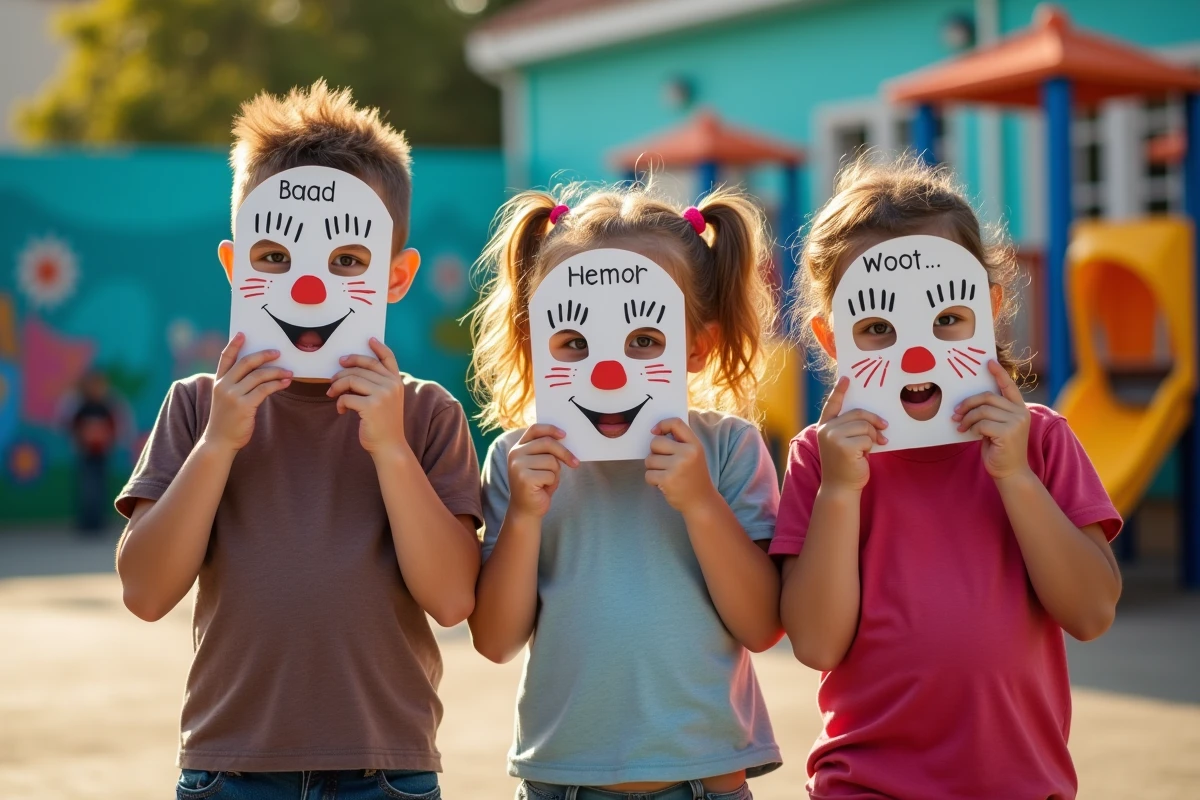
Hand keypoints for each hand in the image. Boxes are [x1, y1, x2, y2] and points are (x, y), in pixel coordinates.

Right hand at [203, 333, 291, 452]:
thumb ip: (236, 386)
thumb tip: (260, 373)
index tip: (242, 333)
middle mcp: (224, 386)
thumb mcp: (226, 400)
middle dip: (264, 355)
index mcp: (218, 382)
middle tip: (278, 353)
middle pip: (246, 363)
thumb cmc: (227, 420)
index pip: (225, 358)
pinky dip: (277, 384)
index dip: (234, 345)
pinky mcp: (244, 406)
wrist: (219, 442)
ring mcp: (233, 396)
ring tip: (289, 372)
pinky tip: (286, 383)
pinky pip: (264, 389)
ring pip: (258, 376)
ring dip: (276, 372)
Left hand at [328, 338, 407, 457]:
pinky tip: (340, 410)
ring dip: (337, 385)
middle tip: (333, 378)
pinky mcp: (371, 406)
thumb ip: (377, 384)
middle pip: (363, 367)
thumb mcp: (387, 400)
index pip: (388, 358)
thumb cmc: (383, 423)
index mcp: (396, 382)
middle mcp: (391, 385)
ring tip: (331, 393)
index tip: (369, 340)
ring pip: (352, 379)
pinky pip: (346, 396)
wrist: (389, 446)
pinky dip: (339, 402)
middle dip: (343, 370)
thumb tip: (350, 371)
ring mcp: (382, 395)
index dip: (378, 347)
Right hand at [507, 424, 577, 520]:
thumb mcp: (541, 464)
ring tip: (547, 481)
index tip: (565, 435)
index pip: (535, 429)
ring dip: (555, 473)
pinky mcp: (524, 478)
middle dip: (564, 453)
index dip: (551, 429)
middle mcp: (515, 454)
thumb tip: (565, 439)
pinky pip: (550, 474)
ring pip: (551, 460)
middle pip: (547, 443)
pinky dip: (552, 483)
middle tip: (575, 462)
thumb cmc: (537, 485)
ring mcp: (518, 465)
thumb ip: (547, 451)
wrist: (526, 510)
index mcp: (518, 447)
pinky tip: (543, 489)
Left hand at [645, 418, 717, 511]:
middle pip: (655, 442)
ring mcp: (677, 467)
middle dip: (654, 452)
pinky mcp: (667, 480)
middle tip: (664, 463)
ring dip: (653, 468)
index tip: (655, 432)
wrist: (701, 502)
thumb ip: (679, 442)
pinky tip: (663, 484)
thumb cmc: (693, 476)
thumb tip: (654, 431)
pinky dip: (652, 480)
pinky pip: (648, 474)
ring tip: (666, 474)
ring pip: (649, 459)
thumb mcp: (694, 454)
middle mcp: (687, 453)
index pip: (675, 423)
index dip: (662, 425)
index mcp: (694, 444)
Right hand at [816, 376, 887, 492]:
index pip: (832, 404)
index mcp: (824, 426)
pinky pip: (867, 438)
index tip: (847, 378)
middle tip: (884, 428)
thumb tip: (874, 418)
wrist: (840, 487)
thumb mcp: (845, 442)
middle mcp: (826, 429)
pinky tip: (867, 454)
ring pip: (864, 426)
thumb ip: (851, 428)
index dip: (839, 390)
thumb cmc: (846, 464)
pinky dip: (872, 446)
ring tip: (873, 446)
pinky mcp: (843, 446)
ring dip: (873, 436)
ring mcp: (832, 437)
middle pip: (858, 413)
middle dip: (874, 421)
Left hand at [952, 360, 1031, 480]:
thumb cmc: (999, 448)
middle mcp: (1021, 412)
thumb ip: (990, 413)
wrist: (1010, 471)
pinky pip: (982, 424)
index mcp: (1019, 408)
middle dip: (968, 403)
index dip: (998, 373)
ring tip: (960, 426)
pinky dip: (972, 428)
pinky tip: (969, 434)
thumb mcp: (996, 427)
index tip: (989, 361)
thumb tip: (966, 403)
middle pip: (987, 397)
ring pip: (982, 410)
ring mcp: (1016, 422)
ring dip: (967, 418)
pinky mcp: (1008, 432)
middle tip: (955, 413)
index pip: (1008, 386)